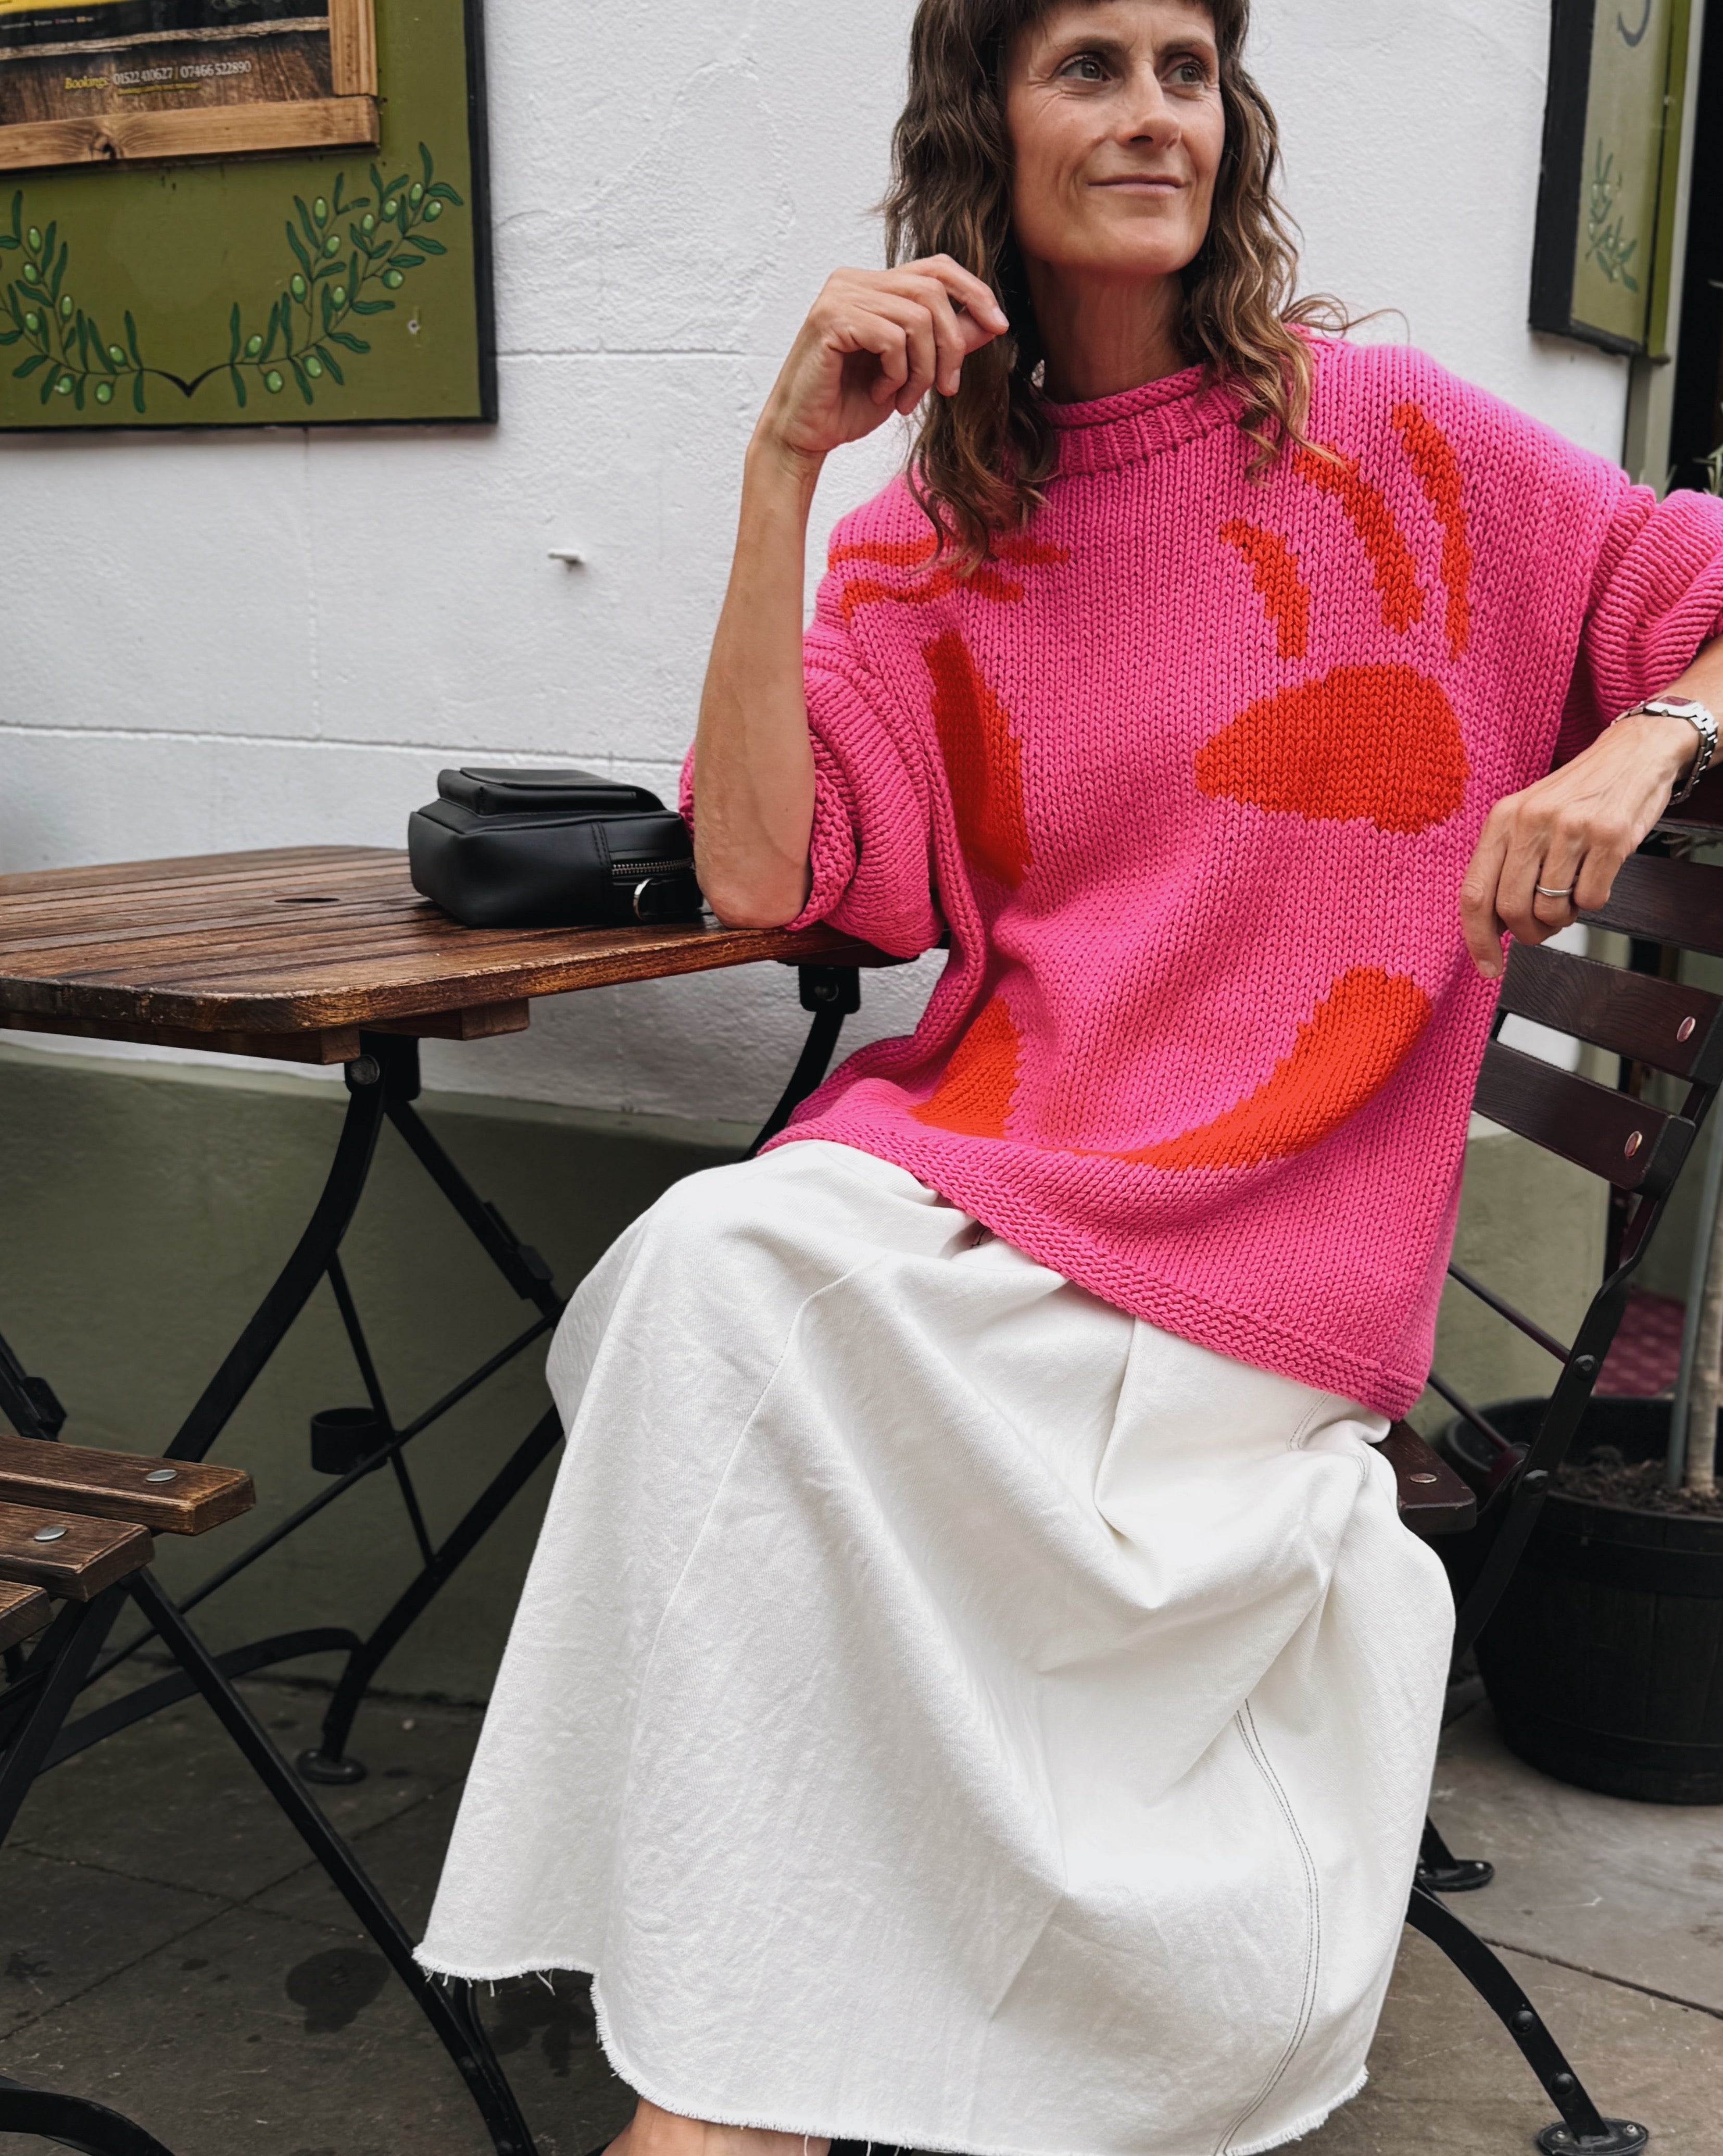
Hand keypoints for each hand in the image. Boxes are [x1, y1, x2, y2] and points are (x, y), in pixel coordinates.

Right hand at [752, 258, 1008, 472]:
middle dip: (952, 345)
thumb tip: (991, 323)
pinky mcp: (830, 319)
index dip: (974, 292)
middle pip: (933, 291)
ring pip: (917, 318)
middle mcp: (854, 280)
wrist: (805, 435)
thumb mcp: (913, 371)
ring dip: (923, 369)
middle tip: (947, 388)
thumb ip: (946, 343)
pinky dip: (897, 373)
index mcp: (873, 284)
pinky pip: (891, 338)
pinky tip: (882, 393)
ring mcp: (840, 295)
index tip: (999, 327)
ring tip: (907, 398)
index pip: (937, 268)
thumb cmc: (851, 403)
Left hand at [1459, 710, 1697, 978]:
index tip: (1489, 967)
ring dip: (1564, 916)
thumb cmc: (1578, 794)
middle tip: (1543, 926)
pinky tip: (1596, 876)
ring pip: (1552, 909)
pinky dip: (1594, 900)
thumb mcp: (1528, 818)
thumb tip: (1489, 926)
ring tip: (1572, 892)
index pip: (1475, 893)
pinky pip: (1592, 899)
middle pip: (1512, 910)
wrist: (1634, 753)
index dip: (1478, 940)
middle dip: (1528, 932)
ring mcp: (1571, 828)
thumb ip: (1506, 864)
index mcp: (1502, 819)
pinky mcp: (1610, 836)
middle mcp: (1530, 821)